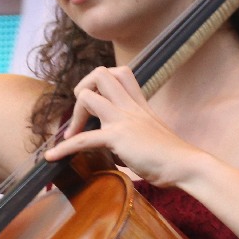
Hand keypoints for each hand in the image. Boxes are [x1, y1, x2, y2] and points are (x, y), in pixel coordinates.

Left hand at [43, 66, 199, 187]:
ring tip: (71, 136)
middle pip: (101, 73)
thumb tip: (114, 151)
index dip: (102, 81)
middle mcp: (130, 106)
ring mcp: (123, 119)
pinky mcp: (118, 137)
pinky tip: (52, 157)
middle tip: (82, 116)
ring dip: (74, 116)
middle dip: (84, 88)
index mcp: (139, 103)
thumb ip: (131, 135)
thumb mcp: (151, 136)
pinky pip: (83, 139)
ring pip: (87, 97)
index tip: (96, 104)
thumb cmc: (172, 156)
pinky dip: (63, 148)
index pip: (121, 72)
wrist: (186, 165)